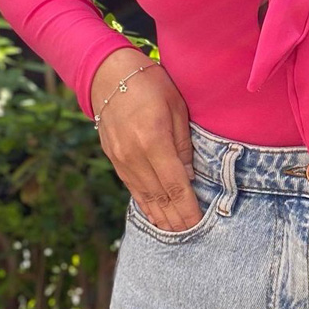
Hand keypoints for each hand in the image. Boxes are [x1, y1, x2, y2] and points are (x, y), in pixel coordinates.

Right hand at [91, 47, 202, 231]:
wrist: (110, 74)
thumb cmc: (152, 84)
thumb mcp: (178, 107)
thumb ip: (183, 144)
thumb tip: (190, 176)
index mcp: (153, 140)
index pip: (175, 183)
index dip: (187, 206)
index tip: (198, 222)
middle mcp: (133, 154)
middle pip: (158, 194)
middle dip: (175, 216)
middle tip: (190, 234)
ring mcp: (120, 157)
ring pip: (143, 194)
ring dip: (159, 214)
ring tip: (174, 231)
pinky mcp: (112, 157)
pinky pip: (131, 186)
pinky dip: (143, 202)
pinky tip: (153, 213)